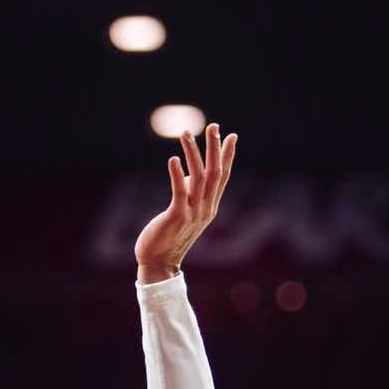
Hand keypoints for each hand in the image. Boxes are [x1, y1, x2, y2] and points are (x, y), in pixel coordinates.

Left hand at [134, 123, 237, 283]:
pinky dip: (177, 174)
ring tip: (186, 133)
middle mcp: (205, 209)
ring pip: (198, 178)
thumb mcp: (185, 212)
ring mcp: (192, 214)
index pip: (223, 177)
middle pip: (215, 173)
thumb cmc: (169, 236)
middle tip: (213, 126)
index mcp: (210, 207)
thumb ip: (190, 193)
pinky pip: (179, 192)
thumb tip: (189, 173)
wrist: (158, 263)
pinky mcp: (176, 217)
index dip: (227, 156)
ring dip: (193, 154)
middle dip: (214, 148)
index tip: (230, 135)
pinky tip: (173, 159)